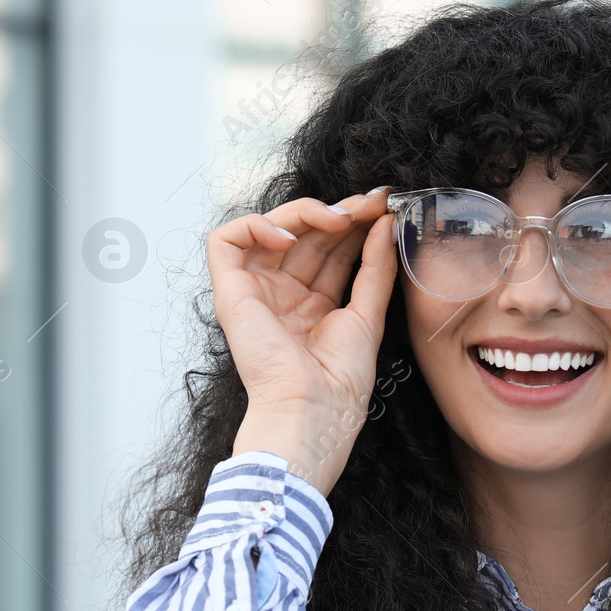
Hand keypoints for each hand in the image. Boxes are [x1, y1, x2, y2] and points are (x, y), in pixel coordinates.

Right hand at [207, 186, 395, 495]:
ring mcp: (255, 292)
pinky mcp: (229, 292)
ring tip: (340, 217)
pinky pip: (226, 239)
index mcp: (311, 306)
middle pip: (305, 235)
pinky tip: (290, 237)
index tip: (383, 207)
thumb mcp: (368, 313)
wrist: (314, 408)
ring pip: (270, 228)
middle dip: (338, 212)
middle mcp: (281, 296)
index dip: (354, 224)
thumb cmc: (339, 380)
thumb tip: (383, 222)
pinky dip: (257, 225)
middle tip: (370, 203)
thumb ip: (375, 266)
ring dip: (306, 212)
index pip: (331, 249)